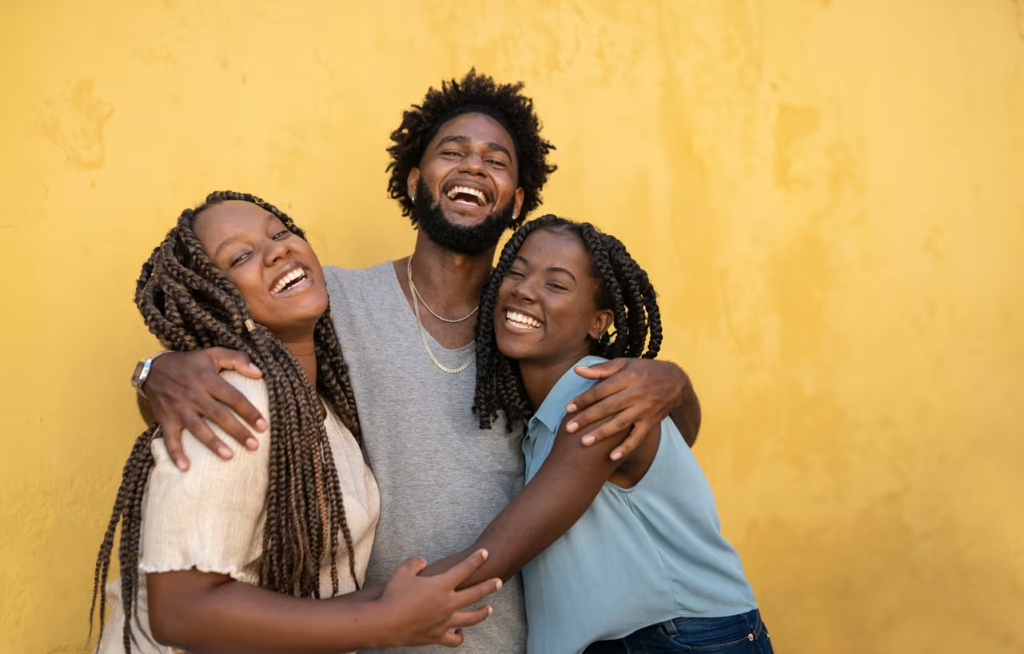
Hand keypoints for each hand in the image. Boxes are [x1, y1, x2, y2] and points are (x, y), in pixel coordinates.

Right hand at [144, 348, 265, 470]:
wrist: (153, 369)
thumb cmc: (189, 363)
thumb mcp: (213, 353)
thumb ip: (237, 359)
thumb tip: (259, 373)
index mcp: (207, 379)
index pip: (233, 397)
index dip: (249, 411)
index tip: (263, 426)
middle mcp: (194, 395)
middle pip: (218, 415)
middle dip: (237, 431)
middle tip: (254, 445)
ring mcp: (178, 408)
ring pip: (198, 429)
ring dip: (213, 443)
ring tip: (229, 457)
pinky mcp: (166, 419)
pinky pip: (170, 439)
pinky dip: (175, 454)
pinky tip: (185, 468)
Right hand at [379, 550, 500, 647]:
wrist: (384, 622)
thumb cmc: (393, 595)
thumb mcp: (403, 570)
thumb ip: (416, 562)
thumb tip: (423, 562)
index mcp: (441, 585)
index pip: (465, 569)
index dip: (476, 559)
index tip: (485, 553)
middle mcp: (448, 603)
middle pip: (476, 593)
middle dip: (490, 586)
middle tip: (499, 581)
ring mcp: (445, 622)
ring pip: (472, 618)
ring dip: (483, 612)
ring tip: (490, 608)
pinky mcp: (437, 636)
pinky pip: (454, 639)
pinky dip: (459, 635)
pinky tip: (460, 631)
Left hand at [566, 358, 688, 460]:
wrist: (676, 381)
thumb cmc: (644, 370)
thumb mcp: (625, 364)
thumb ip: (601, 369)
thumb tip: (577, 370)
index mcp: (627, 378)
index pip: (601, 390)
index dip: (584, 399)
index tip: (568, 408)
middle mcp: (635, 394)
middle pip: (607, 408)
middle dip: (587, 418)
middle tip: (569, 428)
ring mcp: (644, 409)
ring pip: (620, 423)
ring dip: (602, 433)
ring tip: (584, 442)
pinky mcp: (651, 422)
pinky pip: (637, 437)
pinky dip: (625, 447)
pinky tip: (612, 457)